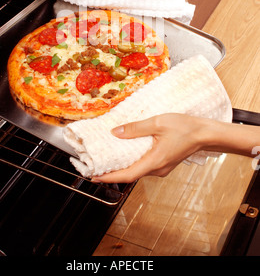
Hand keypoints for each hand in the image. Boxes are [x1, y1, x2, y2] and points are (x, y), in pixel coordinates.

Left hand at [91, 113, 214, 182]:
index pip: (127, 175)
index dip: (109, 177)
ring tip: (108, 160)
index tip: (94, 177)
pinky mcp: (164, 163)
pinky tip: (126, 152)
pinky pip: (145, 165)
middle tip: (96, 167)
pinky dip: (133, 161)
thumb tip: (116, 132)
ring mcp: (162, 168)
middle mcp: (158, 169)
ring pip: (138, 170)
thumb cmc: (185, 127)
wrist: (205, 133)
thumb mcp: (157, 123)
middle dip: (112, 172)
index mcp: (155, 161)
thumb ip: (135, 128)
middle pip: (131, 174)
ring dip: (123, 167)